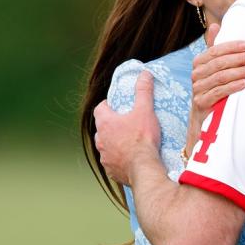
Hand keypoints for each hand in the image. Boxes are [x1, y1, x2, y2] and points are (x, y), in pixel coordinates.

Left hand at [94, 71, 160, 185]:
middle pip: (102, 129)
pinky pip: (112, 164)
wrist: (143, 168)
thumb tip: (144, 74)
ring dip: (114, 145)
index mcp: (106, 123)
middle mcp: (101, 140)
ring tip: (128, 144)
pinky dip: (118, 161)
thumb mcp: (145, 110)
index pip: (100, 109)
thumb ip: (143, 91)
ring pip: (106, 147)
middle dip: (111, 126)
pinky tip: (129, 161)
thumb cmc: (142, 139)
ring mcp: (104, 157)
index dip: (107, 106)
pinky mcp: (111, 170)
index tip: (116, 106)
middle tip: (125, 125)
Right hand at [185, 23, 244, 153]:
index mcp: (199, 63)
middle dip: (239, 59)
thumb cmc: (213, 92)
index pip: (214, 50)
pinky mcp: (201, 104)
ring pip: (219, 77)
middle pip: (218, 63)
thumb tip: (215, 25)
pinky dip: (232, 87)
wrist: (203, 122)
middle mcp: (196, 75)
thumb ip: (215, 50)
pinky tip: (244, 84)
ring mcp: (197, 90)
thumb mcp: (214, 70)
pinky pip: (217, 92)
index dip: (231, 46)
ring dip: (239, 72)